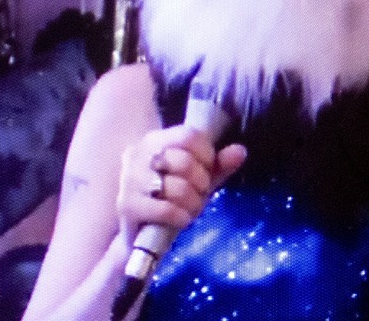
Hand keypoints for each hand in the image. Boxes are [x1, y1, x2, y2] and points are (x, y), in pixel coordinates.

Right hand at [116, 125, 246, 244]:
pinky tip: (180, 219)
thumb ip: (218, 165)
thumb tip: (240, 151)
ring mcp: (130, 180)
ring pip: (176, 187)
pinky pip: (165, 209)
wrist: (139, 233)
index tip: (207, 170)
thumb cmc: (169, 198)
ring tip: (189, 208)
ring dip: (192, 203)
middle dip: (201, 182)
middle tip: (199, 193)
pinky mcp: (127, 206)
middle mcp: (138, 155)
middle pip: (184, 161)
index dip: (206, 155)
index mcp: (155, 140)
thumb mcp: (197, 179)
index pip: (188, 136)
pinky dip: (180, 217)